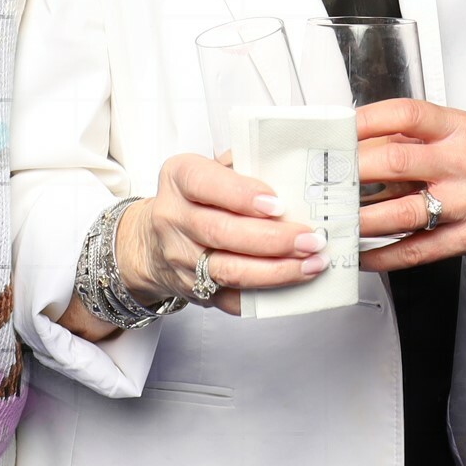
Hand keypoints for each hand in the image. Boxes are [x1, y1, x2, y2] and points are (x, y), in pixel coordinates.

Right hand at [116, 152, 328, 316]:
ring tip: (312, 263)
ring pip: (229, 270)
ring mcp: (181, 259)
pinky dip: (266, 295)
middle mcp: (174, 218)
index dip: (242, 195)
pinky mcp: (194, 290)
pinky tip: (294, 285)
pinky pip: (232, 299)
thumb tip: (292, 171)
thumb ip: (242, 166)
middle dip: (273, 239)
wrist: (153, 241)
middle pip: (222, 232)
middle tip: (310, 239)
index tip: (278, 204)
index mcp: (178, 178)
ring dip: (277, 270)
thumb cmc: (195, 197)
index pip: (206, 184)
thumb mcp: (208, 168)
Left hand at [353, 98, 465, 270]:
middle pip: (396, 162)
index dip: (368, 120)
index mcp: (456, 130)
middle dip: (354, 172)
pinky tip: (362, 254)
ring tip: (336, 220)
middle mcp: (459, 163)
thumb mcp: (459, 133)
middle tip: (327, 179)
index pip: (407, 114)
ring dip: (361, 219)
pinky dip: (384, 256)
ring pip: (402, 212)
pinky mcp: (465, 238)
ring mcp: (462, 203)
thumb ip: (413, 138)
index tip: (341, 129)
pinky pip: (417, 250)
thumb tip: (360, 143)